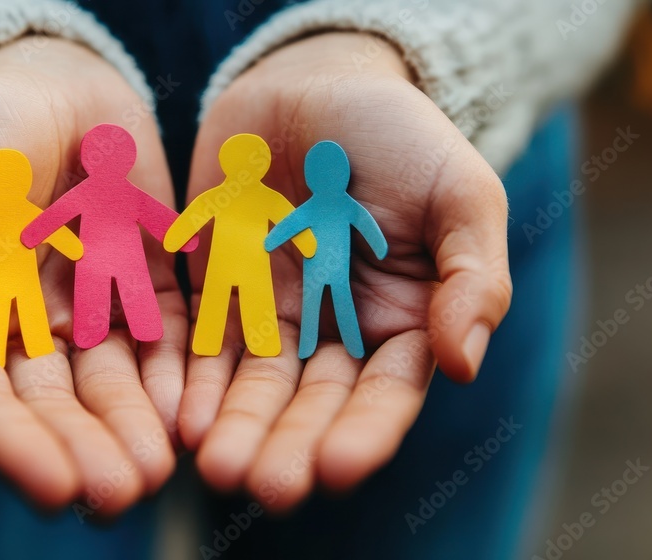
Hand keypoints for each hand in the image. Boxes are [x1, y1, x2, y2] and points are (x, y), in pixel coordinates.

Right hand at [0, 38, 184, 514]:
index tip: (54, 486)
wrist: (45, 85)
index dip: (20, 445)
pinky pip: (166, 332)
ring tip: (158, 471)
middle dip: (89, 449)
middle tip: (120, 495)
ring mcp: (95, 310)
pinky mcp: (147, 281)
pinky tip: (193, 409)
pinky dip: (178, 370)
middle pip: (61, 405)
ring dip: (136, 426)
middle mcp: (35, 333)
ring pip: (116, 381)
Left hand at [179, 33, 512, 510]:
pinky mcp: (220, 290)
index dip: (363, 432)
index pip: (384, 394)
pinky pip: (203, 343)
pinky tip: (180, 417)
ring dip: (237, 427)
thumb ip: (471, 276)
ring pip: (254, 386)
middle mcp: (335, 332)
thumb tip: (464, 364)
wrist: (315, 82)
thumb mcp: (459, 192)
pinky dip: (194, 381)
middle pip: (311, 404)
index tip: (335, 466)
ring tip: (217, 467)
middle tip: (264, 486)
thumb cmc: (400, 134)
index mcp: (401, 321)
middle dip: (288, 445)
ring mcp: (274, 313)